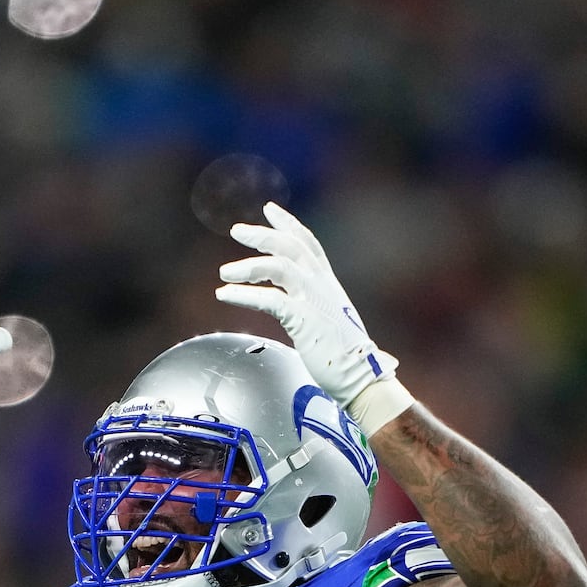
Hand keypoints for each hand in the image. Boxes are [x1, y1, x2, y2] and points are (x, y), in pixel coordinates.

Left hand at [214, 202, 412, 431]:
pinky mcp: (304, 319)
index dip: (288, 224)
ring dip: (248, 266)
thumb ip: (312, 307)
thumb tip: (295, 308)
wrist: (362, 377)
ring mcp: (314, 300)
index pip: (308, 243)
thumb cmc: (345, 357)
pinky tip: (225, 295)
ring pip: (279, 265)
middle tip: (237, 230)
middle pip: (291, 246)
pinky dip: (244, 294)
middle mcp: (322, 285)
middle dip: (263, 234)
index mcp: (328, 284)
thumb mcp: (328, 321)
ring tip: (224, 272)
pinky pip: (269, 299)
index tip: (269, 209)